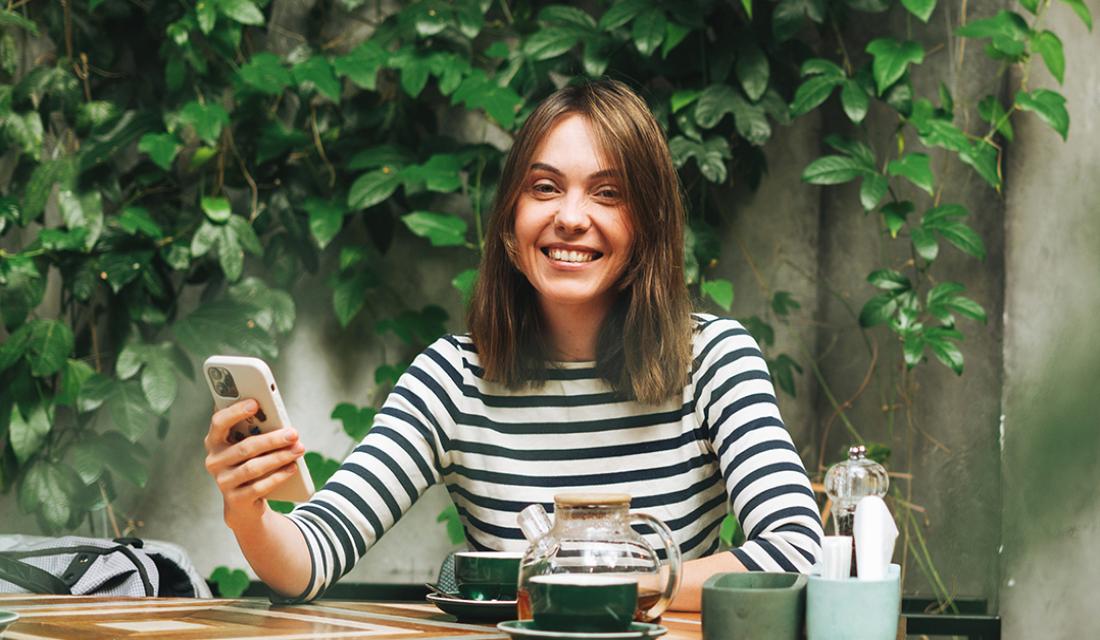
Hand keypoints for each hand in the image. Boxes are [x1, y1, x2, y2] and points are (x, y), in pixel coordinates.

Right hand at [203, 399, 304, 529]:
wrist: (244, 503)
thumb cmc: (250, 462)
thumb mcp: (251, 445)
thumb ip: (257, 431)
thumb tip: (280, 422)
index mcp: (215, 441)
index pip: (219, 423)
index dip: (235, 412)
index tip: (255, 403)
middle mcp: (214, 461)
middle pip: (245, 447)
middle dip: (272, 439)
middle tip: (294, 433)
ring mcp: (223, 481)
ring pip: (253, 467)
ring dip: (279, 457)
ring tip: (298, 449)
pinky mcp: (234, 500)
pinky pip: (258, 487)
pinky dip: (278, 476)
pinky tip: (293, 468)